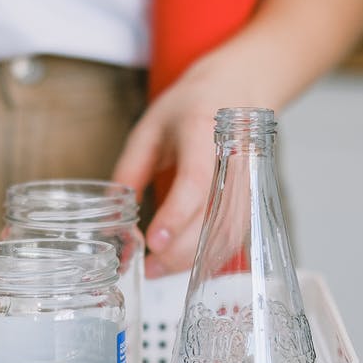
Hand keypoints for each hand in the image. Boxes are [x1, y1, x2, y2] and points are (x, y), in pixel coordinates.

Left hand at [112, 49, 267, 278]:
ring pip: (226, 232)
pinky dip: (206, 255)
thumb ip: (130, 170)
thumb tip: (111, 217)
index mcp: (206, 133)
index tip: (153, 241)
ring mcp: (248, 182)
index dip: (176, 214)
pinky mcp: (250, 200)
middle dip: (179, 250)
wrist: (236, 92)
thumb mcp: (149, 128)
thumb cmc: (190, 108)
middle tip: (147, 266)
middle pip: (214, 216)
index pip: (196, 181)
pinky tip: (180, 262)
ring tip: (157, 270)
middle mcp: (235, 160)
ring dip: (192, 259)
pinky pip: (232, 235)